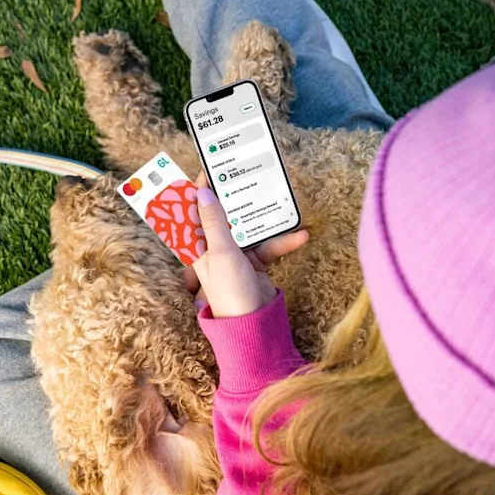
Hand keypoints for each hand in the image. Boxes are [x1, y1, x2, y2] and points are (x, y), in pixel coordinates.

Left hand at [185, 173, 307, 317]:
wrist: (253, 324)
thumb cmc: (229, 291)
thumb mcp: (220, 253)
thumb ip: (214, 223)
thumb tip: (203, 193)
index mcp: (198, 246)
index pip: (193, 213)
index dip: (198, 192)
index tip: (209, 170)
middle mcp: (214, 248)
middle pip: (222, 216)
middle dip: (233, 198)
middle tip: (244, 174)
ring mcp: (235, 255)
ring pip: (248, 228)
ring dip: (263, 218)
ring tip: (277, 197)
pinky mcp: (255, 262)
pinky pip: (268, 245)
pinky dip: (283, 241)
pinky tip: (300, 235)